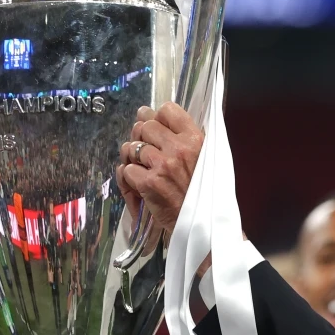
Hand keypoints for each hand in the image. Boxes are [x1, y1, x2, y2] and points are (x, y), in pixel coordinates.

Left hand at [116, 103, 204, 233]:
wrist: (202, 224)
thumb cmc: (205, 193)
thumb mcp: (208, 159)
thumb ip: (189, 140)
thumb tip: (162, 122)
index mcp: (195, 139)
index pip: (168, 110)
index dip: (156, 117)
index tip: (155, 127)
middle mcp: (179, 148)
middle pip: (145, 126)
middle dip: (140, 136)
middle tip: (143, 149)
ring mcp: (162, 165)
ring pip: (131, 147)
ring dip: (130, 157)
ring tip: (139, 167)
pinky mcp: (148, 183)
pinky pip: (126, 170)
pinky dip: (127, 178)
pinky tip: (136, 184)